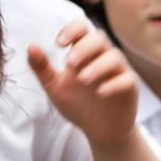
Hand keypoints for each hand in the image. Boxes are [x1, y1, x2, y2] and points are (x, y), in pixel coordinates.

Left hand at [29, 19, 140, 147]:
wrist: (100, 131)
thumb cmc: (78, 104)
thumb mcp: (54, 87)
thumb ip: (42, 68)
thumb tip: (31, 46)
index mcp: (84, 53)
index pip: (81, 29)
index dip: (72, 31)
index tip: (59, 44)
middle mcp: (102, 57)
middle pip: (98, 38)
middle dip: (83, 48)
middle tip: (69, 63)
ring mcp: (118, 71)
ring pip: (114, 57)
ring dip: (98, 66)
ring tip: (83, 79)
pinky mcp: (130, 88)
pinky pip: (126, 79)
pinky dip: (115, 84)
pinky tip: (101, 92)